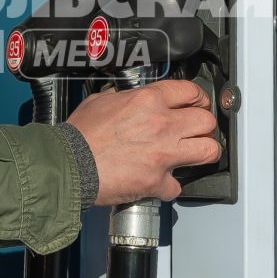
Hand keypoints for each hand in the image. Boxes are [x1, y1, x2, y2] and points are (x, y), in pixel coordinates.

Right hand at [64, 79, 219, 204]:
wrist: (67, 166)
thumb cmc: (78, 136)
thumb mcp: (99, 102)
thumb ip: (120, 98)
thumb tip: (124, 98)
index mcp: (147, 101)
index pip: (190, 91)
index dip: (198, 98)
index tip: (198, 104)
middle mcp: (161, 124)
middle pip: (207, 121)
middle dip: (204, 126)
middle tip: (198, 131)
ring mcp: (163, 154)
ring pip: (209, 151)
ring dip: (203, 153)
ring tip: (194, 155)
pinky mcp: (157, 181)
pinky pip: (177, 186)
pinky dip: (168, 186)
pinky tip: (159, 182)